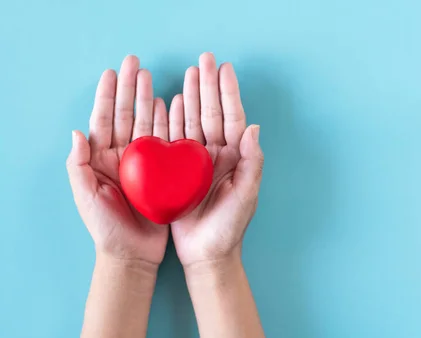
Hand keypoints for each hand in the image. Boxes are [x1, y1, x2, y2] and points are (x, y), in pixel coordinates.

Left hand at [66, 55, 169, 265]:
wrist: (132, 253)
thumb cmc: (106, 228)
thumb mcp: (85, 197)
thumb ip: (77, 165)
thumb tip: (76, 132)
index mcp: (101, 159)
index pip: (103, 120)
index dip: (107, 95)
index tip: (112, 72)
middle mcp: (123, 155)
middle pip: (125, 114)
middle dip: (129, 88)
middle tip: (135, 63)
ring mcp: (145, 162)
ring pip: (146, 123)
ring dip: (148, 99)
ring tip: (151, 77)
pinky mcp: (163, 171)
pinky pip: (166, 142)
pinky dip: (168, 122)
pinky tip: (170, 105)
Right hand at [169, 52, 263, 265]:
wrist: (206, 253)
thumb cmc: (230, 227)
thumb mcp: (246, 196)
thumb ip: (252, 163)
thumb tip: (255, 128)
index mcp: (235, 157)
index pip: (232, 117)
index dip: (228, 92)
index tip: (224, 68)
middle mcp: (217, 154)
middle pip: (212, 112)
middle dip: (208, 85)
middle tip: (204, 59)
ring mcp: (197, 161)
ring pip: (193, 120)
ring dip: (191, 96)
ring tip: (188, 72)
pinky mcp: (178, 171)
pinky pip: (175, 139)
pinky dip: (173, 119)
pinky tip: (171, 101)